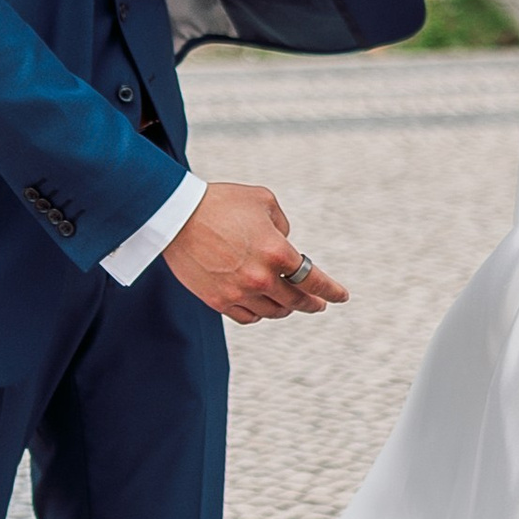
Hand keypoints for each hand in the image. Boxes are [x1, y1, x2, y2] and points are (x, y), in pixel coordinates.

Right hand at [162, 179, 347, 324]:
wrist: (176, 216)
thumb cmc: (221, 202)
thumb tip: (285, 244)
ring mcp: (238, 292)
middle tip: (319, 304)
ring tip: (290, 304)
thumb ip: (282, 225)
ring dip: (285, 309)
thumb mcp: (263, 201)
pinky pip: (247, 317)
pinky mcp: (218, 300)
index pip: (314, 280)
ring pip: (272, 312)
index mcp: (277, 251)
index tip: (341, 297)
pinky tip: (263, 307)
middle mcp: (261, 277)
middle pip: (295, 301)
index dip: (332, 291)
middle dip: (311, 303)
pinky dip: (259, 314)